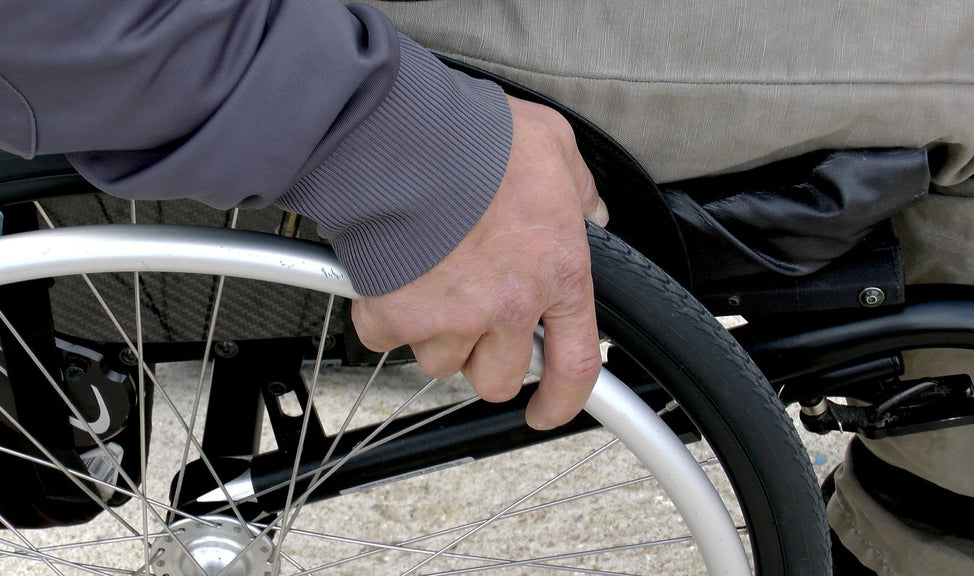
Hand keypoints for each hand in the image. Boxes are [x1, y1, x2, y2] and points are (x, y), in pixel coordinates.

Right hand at [352, 95, 607, 429]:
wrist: (405, 138)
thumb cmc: (478, 139)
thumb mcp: (553, 146)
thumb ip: (578, 187)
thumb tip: (590, 210)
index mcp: (557, 273)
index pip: (575, 363)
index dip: (562, 400)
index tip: (545, 411)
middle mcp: (509, 307)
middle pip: (497, 378)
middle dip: (482, 358)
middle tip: (468, 319)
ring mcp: (453, 318)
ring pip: (441, 362)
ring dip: (433, 333)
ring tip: (426, 280)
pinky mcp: (398, 316)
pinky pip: (387, 339)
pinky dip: (383, 315)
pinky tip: (388, 276)